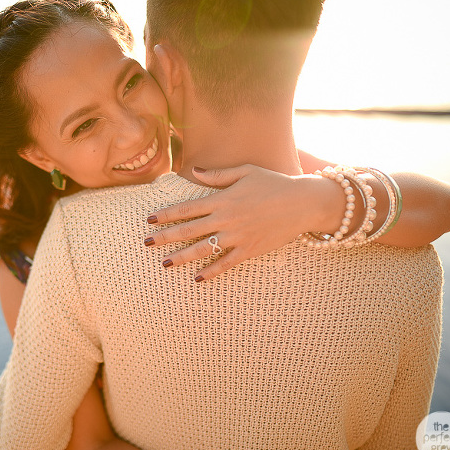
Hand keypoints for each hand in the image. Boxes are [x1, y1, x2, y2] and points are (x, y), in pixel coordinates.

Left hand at [145, 165, 341, 280]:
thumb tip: (195, 172)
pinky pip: (226, 263)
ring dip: (182, 257)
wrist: (303, 203)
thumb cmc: (274, 183)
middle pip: (188, 230)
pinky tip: (197, 278)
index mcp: (222, 199)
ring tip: (164, 264)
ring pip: (203, 249)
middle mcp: (226, 218)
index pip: (187, 208)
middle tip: (146, 243)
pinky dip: (211, 271)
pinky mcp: (249, 250)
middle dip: (165, 237)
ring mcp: (237, 236)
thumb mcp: (246, 172)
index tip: (150, 220)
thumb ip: (218, 175)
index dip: (166, 214)